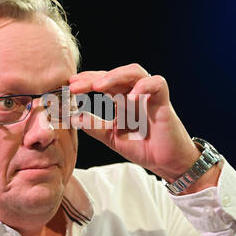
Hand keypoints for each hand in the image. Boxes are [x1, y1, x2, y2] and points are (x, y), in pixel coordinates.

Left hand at [69, 63, 205, 183]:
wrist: (166, 163)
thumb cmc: (142, 147)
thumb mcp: (111, 137)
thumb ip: (93, 126)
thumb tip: (71, 117)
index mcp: (122, 99)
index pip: (103, 83)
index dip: (86, 81)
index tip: (69, 86)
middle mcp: (134, 93)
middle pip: (114, 75)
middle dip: (94, 78)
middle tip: (75, 85)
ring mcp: (149, 96)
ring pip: (135, 72)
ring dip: (115, 76)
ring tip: (98, 86)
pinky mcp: (163, 102)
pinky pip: (157, 84)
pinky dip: (144, 86)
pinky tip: (130, 96)